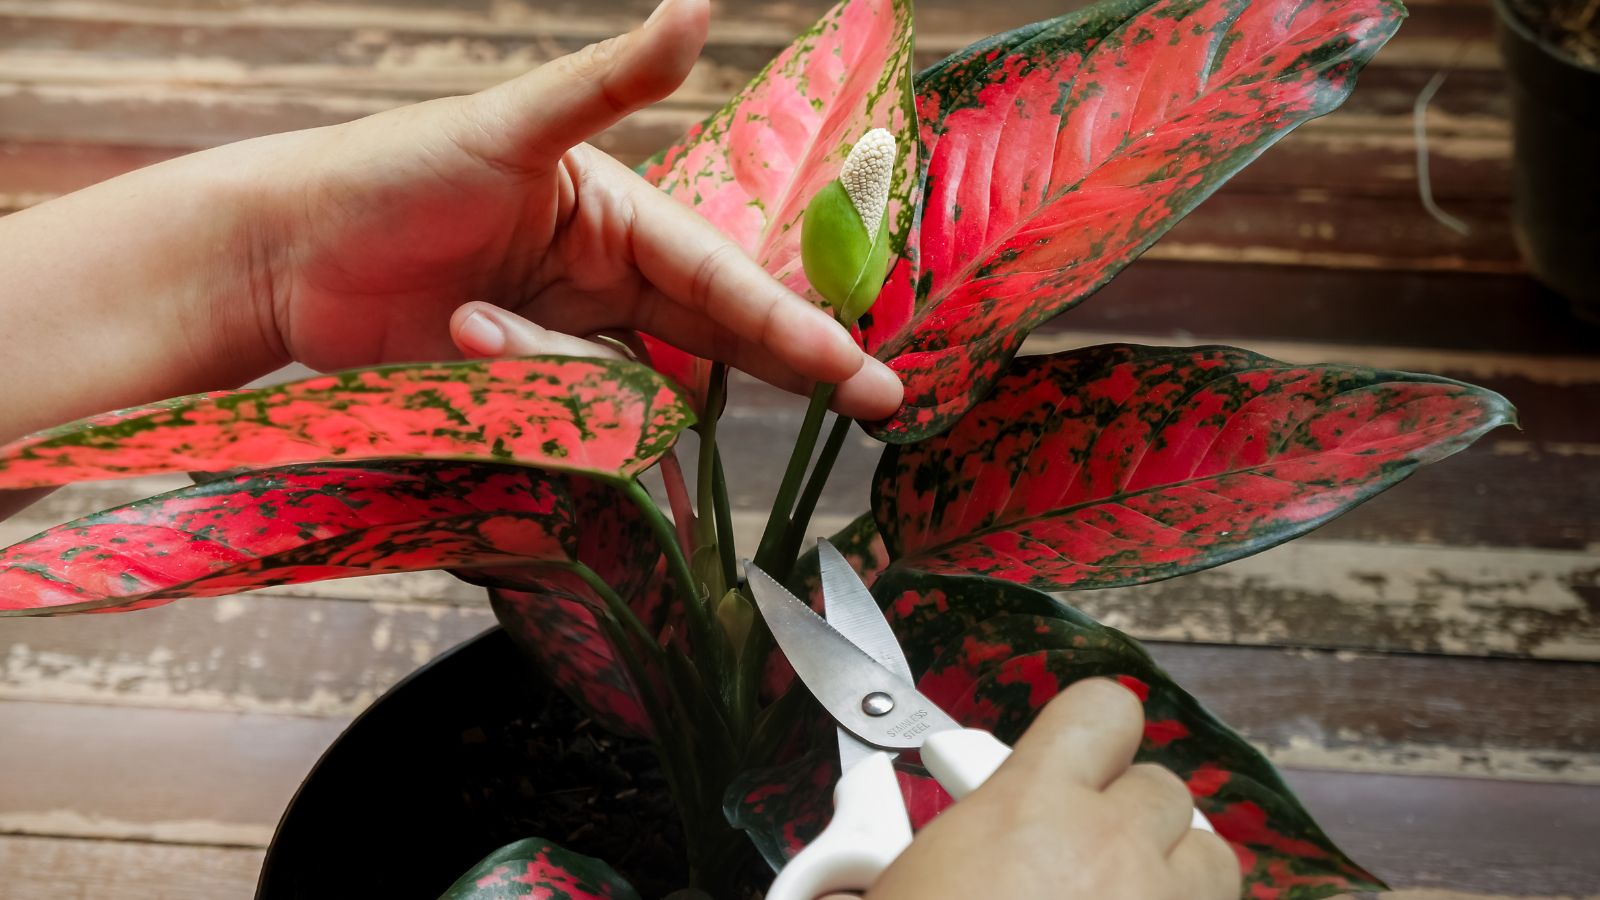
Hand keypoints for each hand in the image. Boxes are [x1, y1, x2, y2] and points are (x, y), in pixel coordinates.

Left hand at [237, 0, 899, 418]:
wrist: (283, 253)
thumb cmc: (394, 171)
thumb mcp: (509, 124)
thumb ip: (608, 81)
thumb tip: (697, 3)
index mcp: (619, 215)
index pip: (727, 277)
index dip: (796, 325)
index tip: (861, 370)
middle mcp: (608, 276)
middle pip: (719, 335)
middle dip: (792, 367)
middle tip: (876, 404)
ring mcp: (570, 332)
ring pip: (641, 384)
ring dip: (590, 380)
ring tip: (479, 336)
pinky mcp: (525, 379)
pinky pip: (580, 411)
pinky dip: (565, 407)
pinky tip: (500, 372)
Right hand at [837, 679, 1240, 899]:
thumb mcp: (877, 888)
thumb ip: (881, 853)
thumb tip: (860, 853)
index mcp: (1031, 808)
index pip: (1103, 712)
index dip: (1089, 733)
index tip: (1067, 760)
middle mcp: (1113, 851)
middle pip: (1163, 790)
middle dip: (1125, 814)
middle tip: (1073, 853)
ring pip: (1212, 860)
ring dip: (1174, 872)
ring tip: (1119, 899)